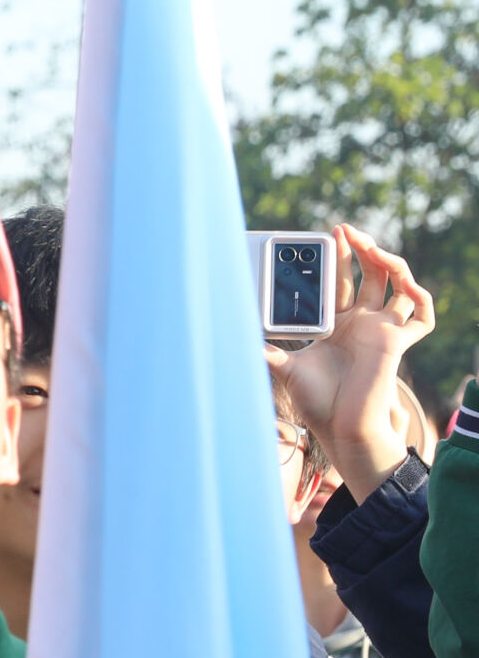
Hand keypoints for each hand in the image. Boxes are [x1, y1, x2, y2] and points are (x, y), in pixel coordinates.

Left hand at [269, 226, 433, 494]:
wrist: (339, 427)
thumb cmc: (316, 401)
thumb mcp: (285, 368)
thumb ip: (266, 352)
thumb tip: (236, 341)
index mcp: (340, 323)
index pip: (342, 280)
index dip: (339, 258)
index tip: (327, 238)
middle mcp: (364, 322)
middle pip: (370, 275)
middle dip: (360, 250)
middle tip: (343, 230)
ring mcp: (383, 330)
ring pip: (400, 286)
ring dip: (390, 263)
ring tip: (370, 247)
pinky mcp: (398, 343)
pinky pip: (423, 316)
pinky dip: (420, 297)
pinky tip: (406, 283)